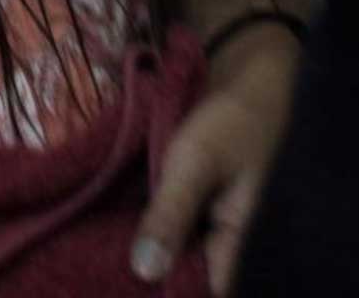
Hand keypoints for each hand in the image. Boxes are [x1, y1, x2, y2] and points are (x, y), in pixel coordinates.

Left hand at [132, 27, 300, 294]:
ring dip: (156, 250)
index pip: (208, 289)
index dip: (171, 287)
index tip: (126, 284)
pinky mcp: (207, 212)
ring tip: (108, 252)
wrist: (252, 81)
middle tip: (106, 264)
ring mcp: (222, 228)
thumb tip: (144, 272)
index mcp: (244, 243)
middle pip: (196, 275)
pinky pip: (184, 234)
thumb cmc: (232, 121)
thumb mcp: (195, 161)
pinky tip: (127, 229)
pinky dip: (160, 232)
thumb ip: (171, 215)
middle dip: (158, 267)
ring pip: (186, 255)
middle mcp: (238, 244)